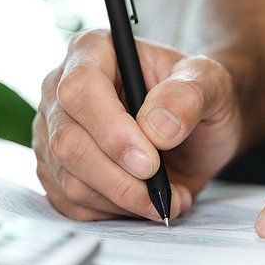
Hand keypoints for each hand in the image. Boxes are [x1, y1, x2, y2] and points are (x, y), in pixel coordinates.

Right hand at [33, 30, 241, 221]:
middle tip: (163, 193)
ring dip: (122, 200)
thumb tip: (156, 128)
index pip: (80, 90)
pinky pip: (70, 203)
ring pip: (68, 180)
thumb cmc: (199, 95)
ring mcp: (53, 131)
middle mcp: (61, 88)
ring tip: (168, 197)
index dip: (111, 132)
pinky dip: (113, 213)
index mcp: (93, 51)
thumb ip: (188, 96)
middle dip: (118, 177)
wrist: (198, 127)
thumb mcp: (211, 83)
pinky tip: (145, 202)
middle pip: (67, 142)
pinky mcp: (56, 170)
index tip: (150, 162)